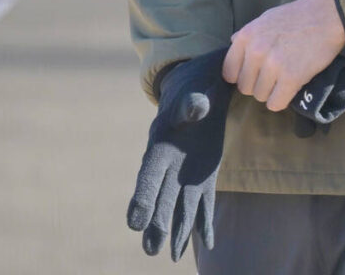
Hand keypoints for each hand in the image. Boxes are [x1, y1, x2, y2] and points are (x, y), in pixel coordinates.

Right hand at [127, 47, 232, 261]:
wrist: (203, 90)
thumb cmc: (194, 89)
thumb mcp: (193, 92)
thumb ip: (193, 103)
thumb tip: (198, 107)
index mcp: (160, 144)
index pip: (149, 174)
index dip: (143, 197)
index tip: (135, 222)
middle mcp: (169, 165)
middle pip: (162, 197)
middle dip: (158, 221)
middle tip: (152, 249)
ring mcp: (186, 174)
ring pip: (180, 206)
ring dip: (177, 230)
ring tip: (171, 256)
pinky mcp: (205, 178)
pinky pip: (204, 204)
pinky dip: (206, 222)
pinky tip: (209, 242)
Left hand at [222, 0, 344, 111]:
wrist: (328, 15)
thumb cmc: (298, 15)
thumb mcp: (266, 18)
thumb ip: (248, 34)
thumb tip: (232, 42)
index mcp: (246, 36)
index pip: (229, 72)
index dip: (242, 75)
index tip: (254, 74)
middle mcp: (255, 51)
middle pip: (245, 87)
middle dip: (258, 84)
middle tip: (274, 75)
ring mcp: (273, 65)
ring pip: (260, 96)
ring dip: (272, 92)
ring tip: (285, 78)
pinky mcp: (291, 78)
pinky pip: (276, 103)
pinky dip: (283, 100)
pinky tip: (291, 88)